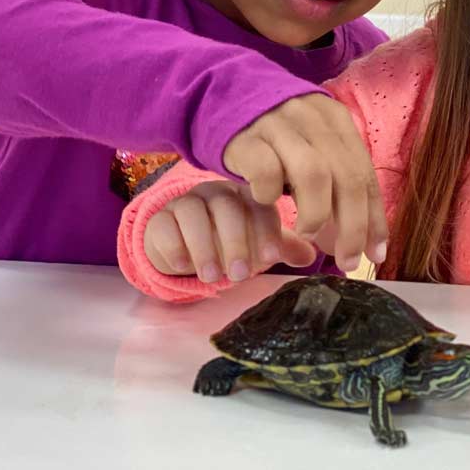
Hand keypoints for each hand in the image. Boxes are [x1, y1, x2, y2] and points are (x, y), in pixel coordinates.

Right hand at [143, 180, 320, 281]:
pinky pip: (164, 225)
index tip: (270, 260)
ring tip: (213, 277)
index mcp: (245, 195)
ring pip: (193, 213)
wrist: (181, 245)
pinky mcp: (159, 218)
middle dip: (236, 242)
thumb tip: (310, 256)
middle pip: (226, 207)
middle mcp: (216, 193)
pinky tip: (183, 265)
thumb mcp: (256, 244)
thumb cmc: (227, 242)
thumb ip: (280, 247)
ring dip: (205, 247)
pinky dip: (175, 245)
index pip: (258, 205)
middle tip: (241, 275)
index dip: (266, 231)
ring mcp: (186, 202)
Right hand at [221, 93, 386, 273]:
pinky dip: (271, 194)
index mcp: (336, 119)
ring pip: (313, 174)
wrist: (223, 101)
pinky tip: (267, 202)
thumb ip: (339, 187)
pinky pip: (266, 172)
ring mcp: (278, 124)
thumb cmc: (277, 140)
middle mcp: (311, 117)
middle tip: (347, 259)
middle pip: (345, 176)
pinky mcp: (246, 138)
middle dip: (352, 226)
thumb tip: (368, 243)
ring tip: (309, 233)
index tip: (376, 253)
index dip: (374, 217)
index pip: (364, 173)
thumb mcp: (314, 151)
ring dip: (316, 214)